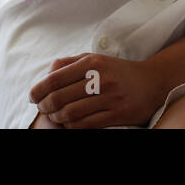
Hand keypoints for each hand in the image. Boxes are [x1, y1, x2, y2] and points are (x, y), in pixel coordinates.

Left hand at [28, 53, 174, 128]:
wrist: (152, 82)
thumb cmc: (118, 71)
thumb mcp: (95, 59)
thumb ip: (70, 63)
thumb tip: (46, 74)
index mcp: (92, 63)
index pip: (54, 78)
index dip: (38, 90)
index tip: (33, 97)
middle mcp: (100, 79)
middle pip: (59, 98)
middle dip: (45, 106)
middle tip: (42, 108)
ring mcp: (109, 98)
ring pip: (70, 113)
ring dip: (57, 118)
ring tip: (55, 116)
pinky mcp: (117, 114)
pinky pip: (85, 125)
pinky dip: (71, 126)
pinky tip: (69, 123)